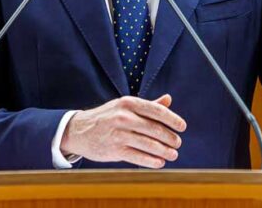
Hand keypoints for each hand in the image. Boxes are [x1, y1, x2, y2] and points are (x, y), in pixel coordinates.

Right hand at [60, 94, 186, 167]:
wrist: (79, 130)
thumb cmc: (106, 117)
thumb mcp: (124, 106)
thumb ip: (147, 104)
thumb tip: (168, 99)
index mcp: (128, 103)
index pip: (156, 110)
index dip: (172, 119)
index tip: (182, 127)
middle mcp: (124, 117)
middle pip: (155, 128)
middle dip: (170, 138)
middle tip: (178, 143)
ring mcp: (119, 133)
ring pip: (149, 144)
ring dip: (164, 151)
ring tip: (173, 154)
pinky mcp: (115, 150)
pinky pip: (138, 156)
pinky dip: (152, 161)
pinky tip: (160, 162)